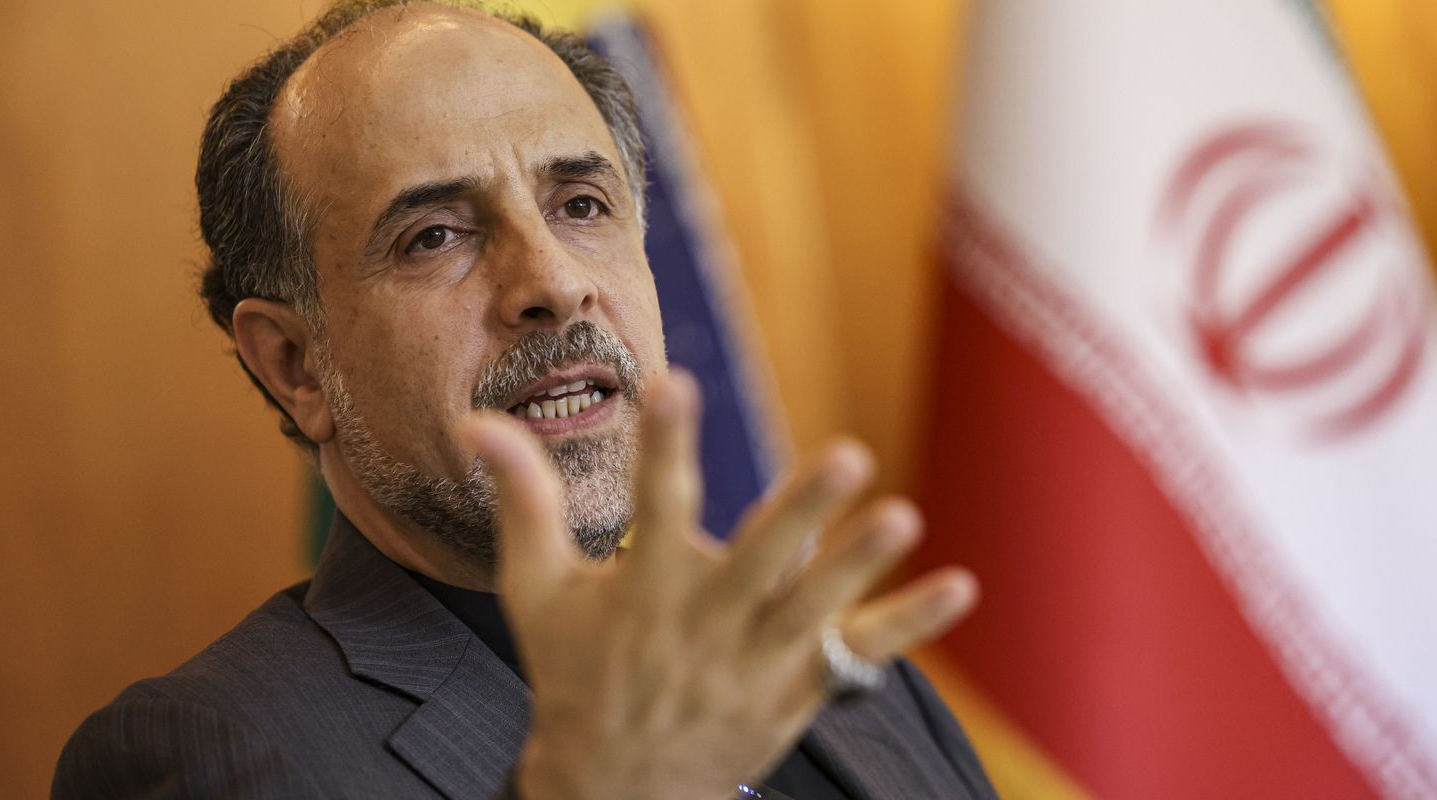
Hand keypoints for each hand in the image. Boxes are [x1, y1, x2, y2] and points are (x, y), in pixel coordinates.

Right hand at [463, 370, 977, 799]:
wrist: (616, 788)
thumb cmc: (574, 674)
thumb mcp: (538, 593)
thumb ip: (523, 503)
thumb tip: (477, 421)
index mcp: (641, 592)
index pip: (651, 504)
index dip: (661, 444)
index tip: (673, 383)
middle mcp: (704, 626)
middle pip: (756, 563)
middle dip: (797, 512)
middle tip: (846, 454)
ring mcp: (757, 663)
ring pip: (815, 610)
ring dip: (859, 565)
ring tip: (902, 516)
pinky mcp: (796, 690)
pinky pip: (861, 657)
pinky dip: (909, 626)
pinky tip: (959, 588)